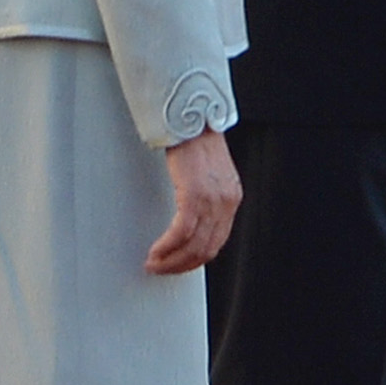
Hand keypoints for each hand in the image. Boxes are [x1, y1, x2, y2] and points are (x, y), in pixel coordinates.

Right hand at [145, 127, 239, 275]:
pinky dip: (167, 246)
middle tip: (161, 269)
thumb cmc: (194, 139)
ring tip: (154, 264)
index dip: (196, 259)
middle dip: (182, 265)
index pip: (217, 241)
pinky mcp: (195, 195)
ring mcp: (213, 200)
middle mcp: (226, 202)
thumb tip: (189, 219)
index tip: (177, 264)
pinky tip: (156, 251)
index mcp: (231, 198)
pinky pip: (181, 232)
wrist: (190, 116)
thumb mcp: (208, 173)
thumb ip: (205, 196)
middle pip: (207, 248)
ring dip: (171, 260)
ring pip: (194, 245)